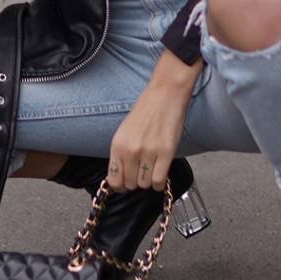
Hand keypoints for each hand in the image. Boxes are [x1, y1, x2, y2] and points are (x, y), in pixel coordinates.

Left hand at [106, 77, 193, 192]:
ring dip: (148, 180)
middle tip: (141, 171)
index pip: (114, 180)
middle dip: (135, 181)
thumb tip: (120, 176)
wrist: (165, 94)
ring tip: (152, 168)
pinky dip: (159, 182)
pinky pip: (159, 181)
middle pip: (130, 184)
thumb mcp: (124, 132)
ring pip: (145, 185)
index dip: (120, 185)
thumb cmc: (146, 111)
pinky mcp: (166, 153)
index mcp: (118, 145)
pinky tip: (160, 172)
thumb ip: (121, 154)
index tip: (125, 183)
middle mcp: (131, 150)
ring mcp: (148, 152)